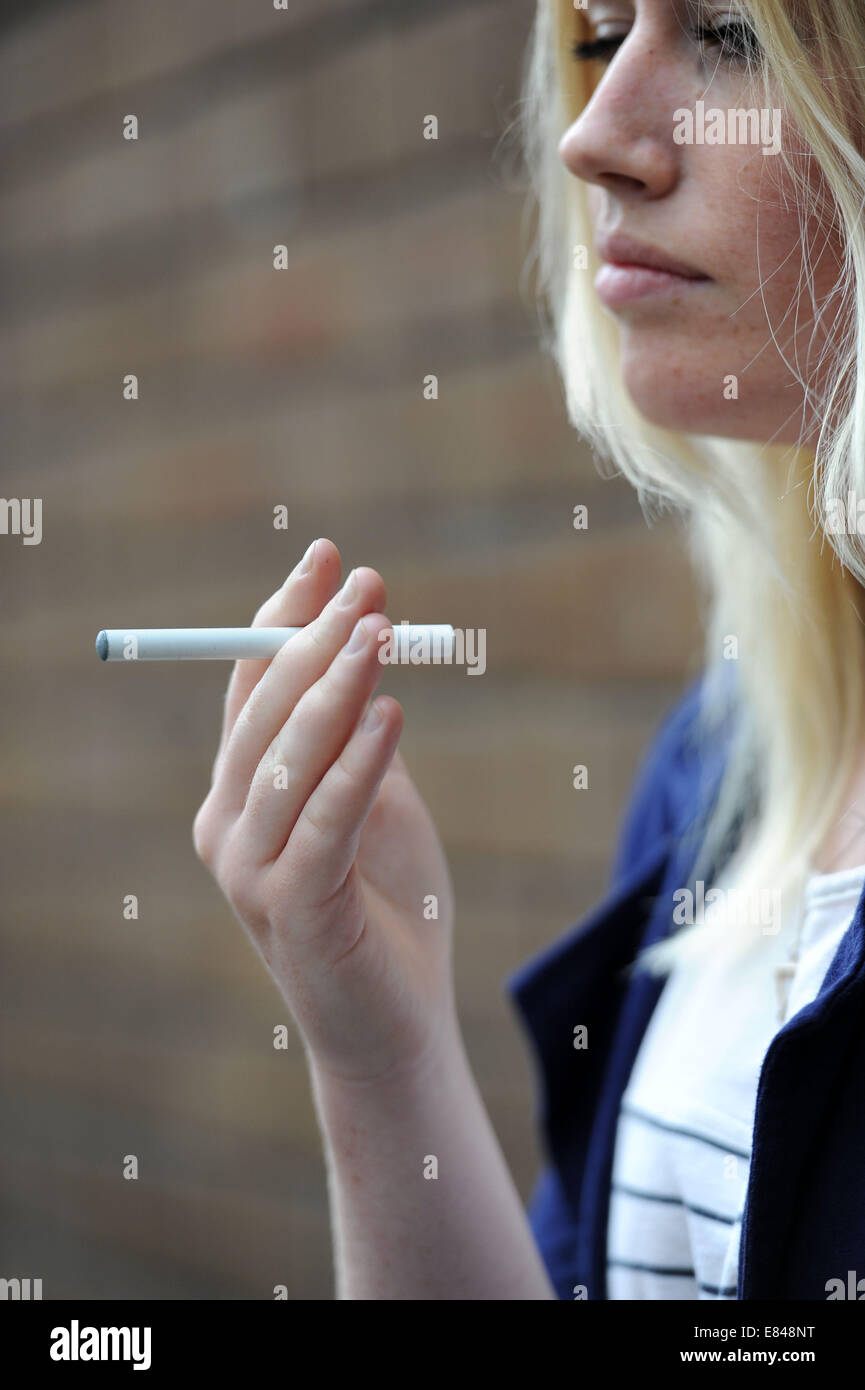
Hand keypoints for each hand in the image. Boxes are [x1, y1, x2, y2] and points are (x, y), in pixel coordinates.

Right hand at [193, 539, 456, 1083]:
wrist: (396, 1026)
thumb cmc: (388, 907)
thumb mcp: (379, 802)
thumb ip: (362, 737)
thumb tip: (372, 642)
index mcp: (240, 794)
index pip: (250, 687)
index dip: (283, 617)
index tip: (328, 559)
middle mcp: (227, 824)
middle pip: (262, 710)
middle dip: (313, 638)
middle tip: (366, 585)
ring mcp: (249, 869)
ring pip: (286, 756)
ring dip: (334, 686)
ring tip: (382, 632)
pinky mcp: (292, 907)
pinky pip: (325, 818)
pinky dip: (358, 763)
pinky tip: (392, 714)